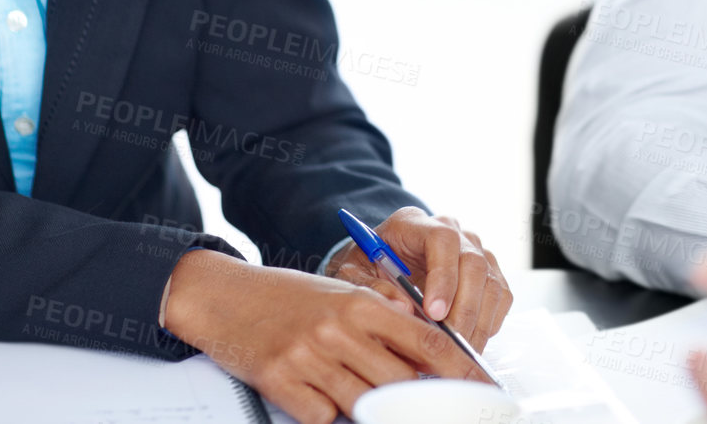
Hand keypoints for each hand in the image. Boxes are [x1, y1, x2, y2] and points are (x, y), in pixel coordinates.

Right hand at [162, 249, 480, 423]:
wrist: (227, 297)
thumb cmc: (290, 298)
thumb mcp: (344, 295)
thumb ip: (384, 319)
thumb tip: (428, 347)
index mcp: (362, 304)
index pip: (426, 340)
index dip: (459, 367)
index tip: (479, 384)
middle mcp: (339, 330)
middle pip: (400, 379)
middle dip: (419, 397)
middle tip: (434, 406)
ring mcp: (309, 358)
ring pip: (364, 402)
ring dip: (373, 408)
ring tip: (373, 398)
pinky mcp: (280, 382)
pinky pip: (322, 416)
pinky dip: (328, 414)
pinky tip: (322, 397)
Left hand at [323, 206, 511, 349]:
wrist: (375, 266)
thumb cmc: (364, 269)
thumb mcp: (352, 277)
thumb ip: (372, 289)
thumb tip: (404, 308)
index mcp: (414, 223)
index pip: (442, 239)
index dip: (443, 276)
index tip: (433, 313)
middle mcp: (451, 229)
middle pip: (473, 262)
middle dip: (464, 308)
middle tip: (450, 343)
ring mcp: (473, 248)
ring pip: (491, 281)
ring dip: (479, 320)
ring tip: (460, 351)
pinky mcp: (487, 270)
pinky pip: (500, 296)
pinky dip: (489, 322)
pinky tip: (469, 341)